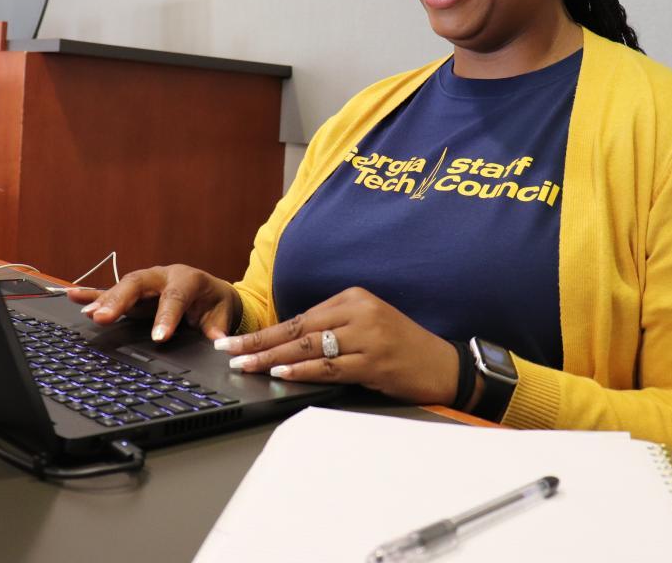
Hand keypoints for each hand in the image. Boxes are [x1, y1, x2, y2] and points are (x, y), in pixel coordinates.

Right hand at [65, 264, 240, 341]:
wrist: (211, 291)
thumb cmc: (214, 303)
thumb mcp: (221, 316)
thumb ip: (217, 328)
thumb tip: (218, 342)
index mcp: (188, 280)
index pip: (175, 297)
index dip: (166, 317)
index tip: (159, 337)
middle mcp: (163, 276)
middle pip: (139, 284)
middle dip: (121, 300)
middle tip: (105, 318)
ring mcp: (146, 281)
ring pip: (123, 287)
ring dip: (104, 301)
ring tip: (89, 315)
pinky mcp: (133, 292)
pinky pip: (111, 291)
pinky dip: (92, 295)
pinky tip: (73, 297)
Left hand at [215, 286, 459, 405]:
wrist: (442, 364)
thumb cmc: (401, 347)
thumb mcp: (367, 324)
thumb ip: (332, 328)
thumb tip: (285, 344)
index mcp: (353, 297)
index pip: (299, 317)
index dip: (264, 331)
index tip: (236, 340)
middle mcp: (359, 311)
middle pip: (298, 329)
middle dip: (258, 342)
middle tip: (229, 352)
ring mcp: (368, 336)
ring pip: (309, 347)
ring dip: (272, 358)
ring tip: (245, 365)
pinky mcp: (374, 362)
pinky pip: (330, 366)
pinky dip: (302, 371)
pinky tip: (281, 373)